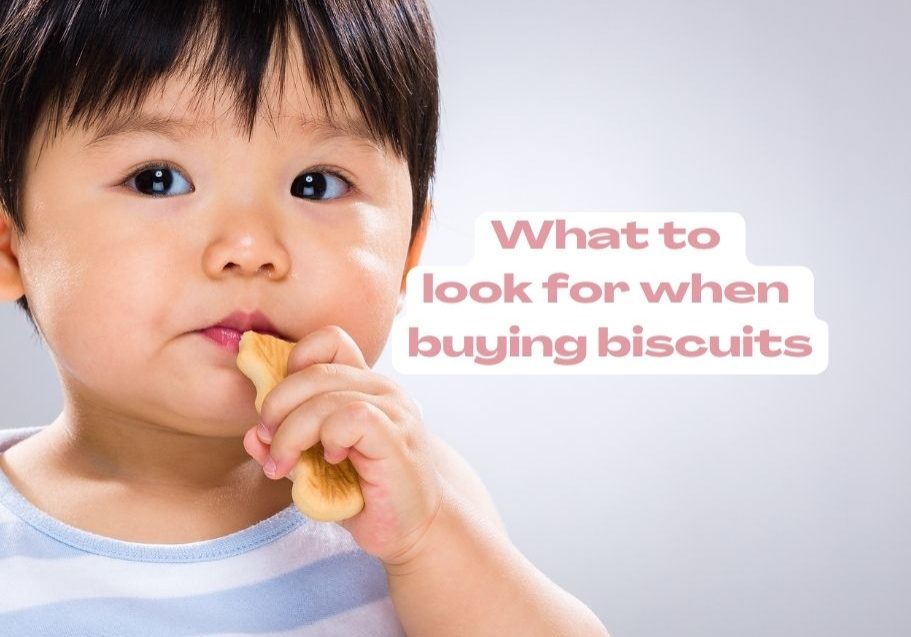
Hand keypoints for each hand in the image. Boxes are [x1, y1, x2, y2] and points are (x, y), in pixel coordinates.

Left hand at [242, 325, 444, 565]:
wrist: (415, 529)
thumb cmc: (368, 495)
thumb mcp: (315, 467)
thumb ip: (286, 445)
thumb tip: (251, 435)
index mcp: (365, 385)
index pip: (329, 340)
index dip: (295, 362)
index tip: (281, 406)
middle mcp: (382, 389)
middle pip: (314, 370)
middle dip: (276, 406)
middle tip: (267, 443)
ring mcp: (393, 410)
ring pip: (325, 395)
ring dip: (292, 432)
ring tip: (285, 464)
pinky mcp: (396, 437)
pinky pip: (350, 417)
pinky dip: (328, 437)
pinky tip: (331, 461)